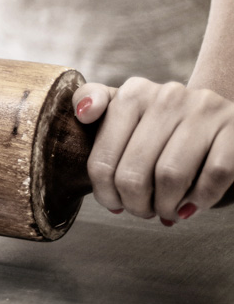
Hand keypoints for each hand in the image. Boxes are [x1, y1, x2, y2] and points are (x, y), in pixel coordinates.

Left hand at [73, 78, 233, 223]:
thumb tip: (84, 113)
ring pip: (170, 176)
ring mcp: (204, 110)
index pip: (103, 159)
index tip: (113, 202)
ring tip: (165, 210)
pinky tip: (191, 204)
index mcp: (133, 93)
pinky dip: (199, 199)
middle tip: (141, 210)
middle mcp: (167, 96)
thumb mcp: (125, 109)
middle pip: (134, 173)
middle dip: (135, 203)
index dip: (105, 192)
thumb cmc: (160, 124)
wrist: (218, 117)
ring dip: (165, 206)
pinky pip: (213, 176)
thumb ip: (92, 101)